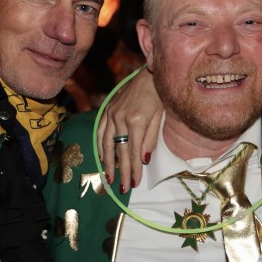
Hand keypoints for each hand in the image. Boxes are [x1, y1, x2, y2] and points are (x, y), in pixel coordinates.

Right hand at [98, 67, 162, 191]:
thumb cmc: (159, 96)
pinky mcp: (107, 110)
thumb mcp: (160, 116)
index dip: (134, 169)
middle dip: (121, 171)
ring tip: (109, 178)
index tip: (134, 183)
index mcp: (136, 121)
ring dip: (107, 163)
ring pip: (106, 144)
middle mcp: (120, 118)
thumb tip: (144, 161)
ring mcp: (112, 114)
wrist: (148, 74)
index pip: (134, 152)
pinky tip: (102, 158)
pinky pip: (101, 131)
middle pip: (120, 151)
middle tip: (121, 188)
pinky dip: (100, 146)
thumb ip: (151, 139)